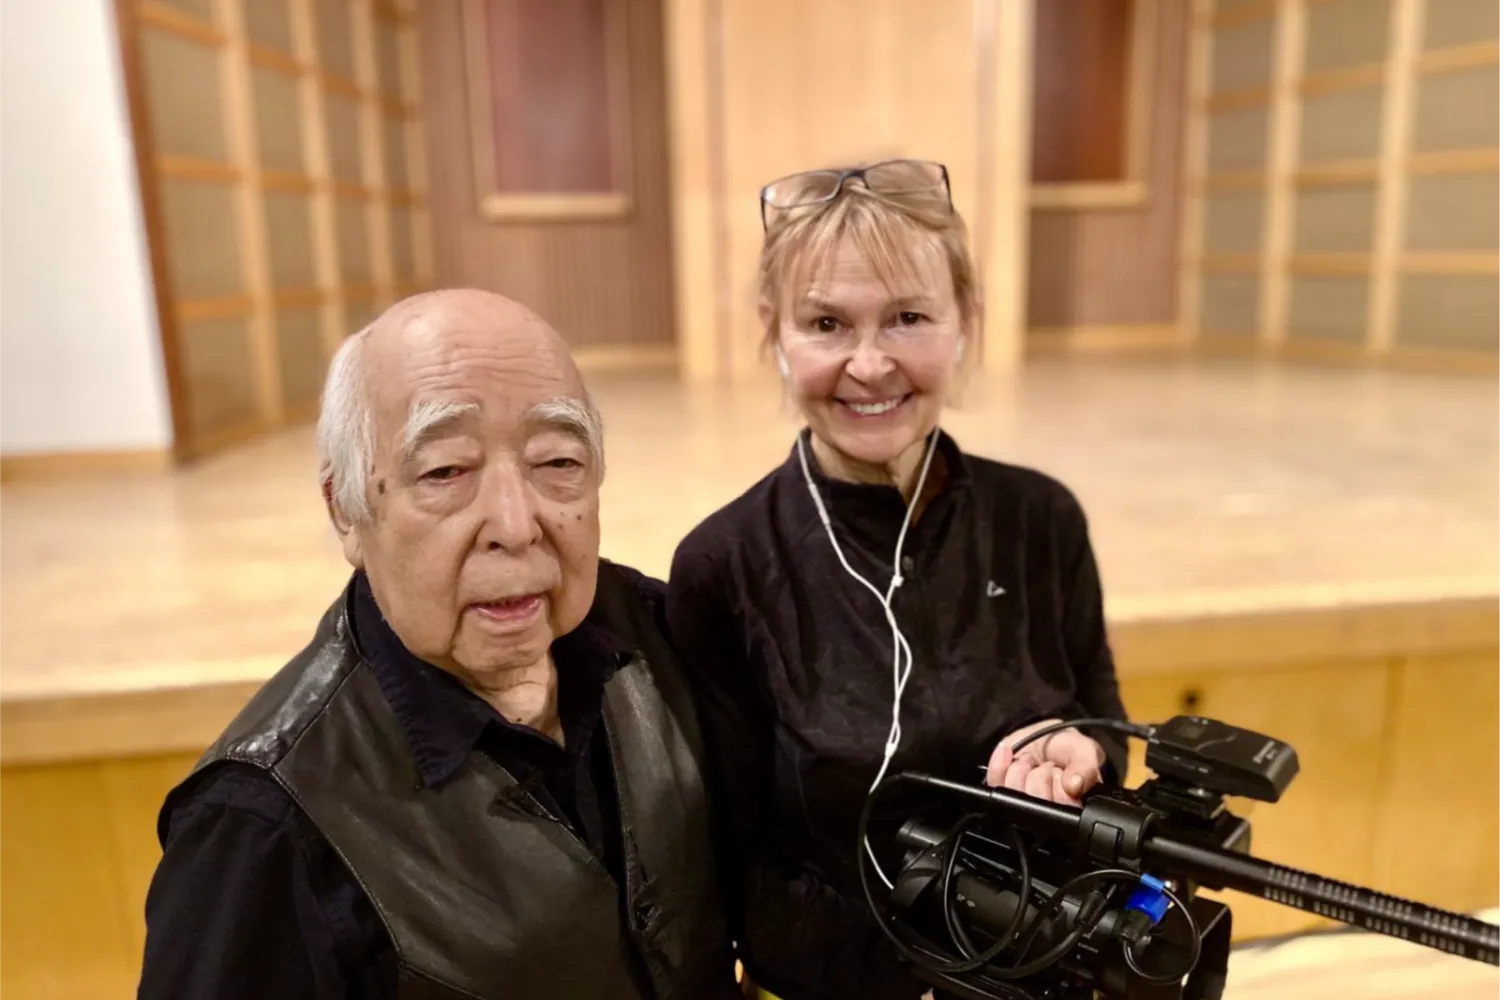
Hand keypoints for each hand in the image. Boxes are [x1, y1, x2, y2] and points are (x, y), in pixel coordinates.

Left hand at [985, 718, 1105, 805]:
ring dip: (1021, 769)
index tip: (1061, 770)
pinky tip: (1011, 754)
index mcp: (1071, 808)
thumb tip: (1074, 785)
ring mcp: (1020, 803)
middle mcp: (1045, 812)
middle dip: (1040, 776)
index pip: (1062, 810)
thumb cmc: (1066, 747)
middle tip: (1047, 765)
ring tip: (1032, 762)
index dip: (1060, 786)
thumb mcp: (1084, 751)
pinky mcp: (1000, 791)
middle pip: (1035, 804)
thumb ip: (1086, 767)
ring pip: (1013, 795)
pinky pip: (994, 782)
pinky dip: (1000, 763)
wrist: (1042, 734)